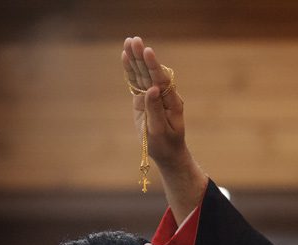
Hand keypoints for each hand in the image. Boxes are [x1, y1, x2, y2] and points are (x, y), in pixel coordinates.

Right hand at [122, 36, 189, 168]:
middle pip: (151, 73)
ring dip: (135, 59)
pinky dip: (130, 71)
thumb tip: (151, 90)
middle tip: (133, 40)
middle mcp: (163, 95)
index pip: (162, 80)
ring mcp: (153, 96)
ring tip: (128, 42)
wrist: (167, 153)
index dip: (154, 66)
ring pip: (143, 75)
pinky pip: (136, 83)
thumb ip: (155, 110)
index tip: (147, 51)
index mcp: (172, 102)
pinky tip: (125, 57)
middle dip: (142, 57)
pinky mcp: (144, 100)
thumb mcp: (159, 131)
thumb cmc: (165, 144)